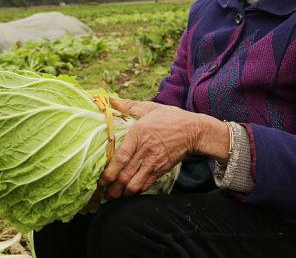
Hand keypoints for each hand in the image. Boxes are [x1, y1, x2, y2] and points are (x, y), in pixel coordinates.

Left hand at [99, 98, 228, 197]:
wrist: (194, 131)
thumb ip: (128, 106)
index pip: (121, 157)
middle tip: (103, 192)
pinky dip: (136, 191)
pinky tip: (128, 192)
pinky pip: (146, 185)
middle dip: (112, 187)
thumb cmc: (170, 118)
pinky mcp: (161, 170)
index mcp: (139, 134)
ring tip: (114, 196)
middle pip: (125, 175)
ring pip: (134, 184)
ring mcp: (154, 162)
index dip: (109, 171)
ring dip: (123, 193)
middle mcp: (145, 150)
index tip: (101, 179)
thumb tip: (111, 100)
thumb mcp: (150, 108)